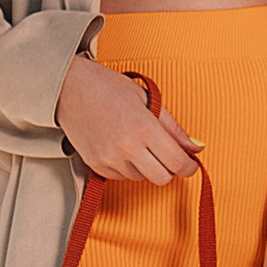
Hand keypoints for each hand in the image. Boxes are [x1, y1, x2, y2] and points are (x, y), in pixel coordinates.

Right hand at [56, 53, 202, 183]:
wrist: (70, 88)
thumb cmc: (109, 88)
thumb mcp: (148, 100)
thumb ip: (174, 128)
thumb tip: (196, 147)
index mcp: (144, 127)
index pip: (176, 162)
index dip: (188, 166)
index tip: (190, 164)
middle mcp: (126, 147)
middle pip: (162, 178)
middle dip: (169, 168)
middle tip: (166, 154)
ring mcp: (109, 159)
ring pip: (141, 178)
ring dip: (146, 166)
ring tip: (136, 142)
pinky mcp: (95, 165)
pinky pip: (121, 177)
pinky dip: (127, 167)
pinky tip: (121, 147)